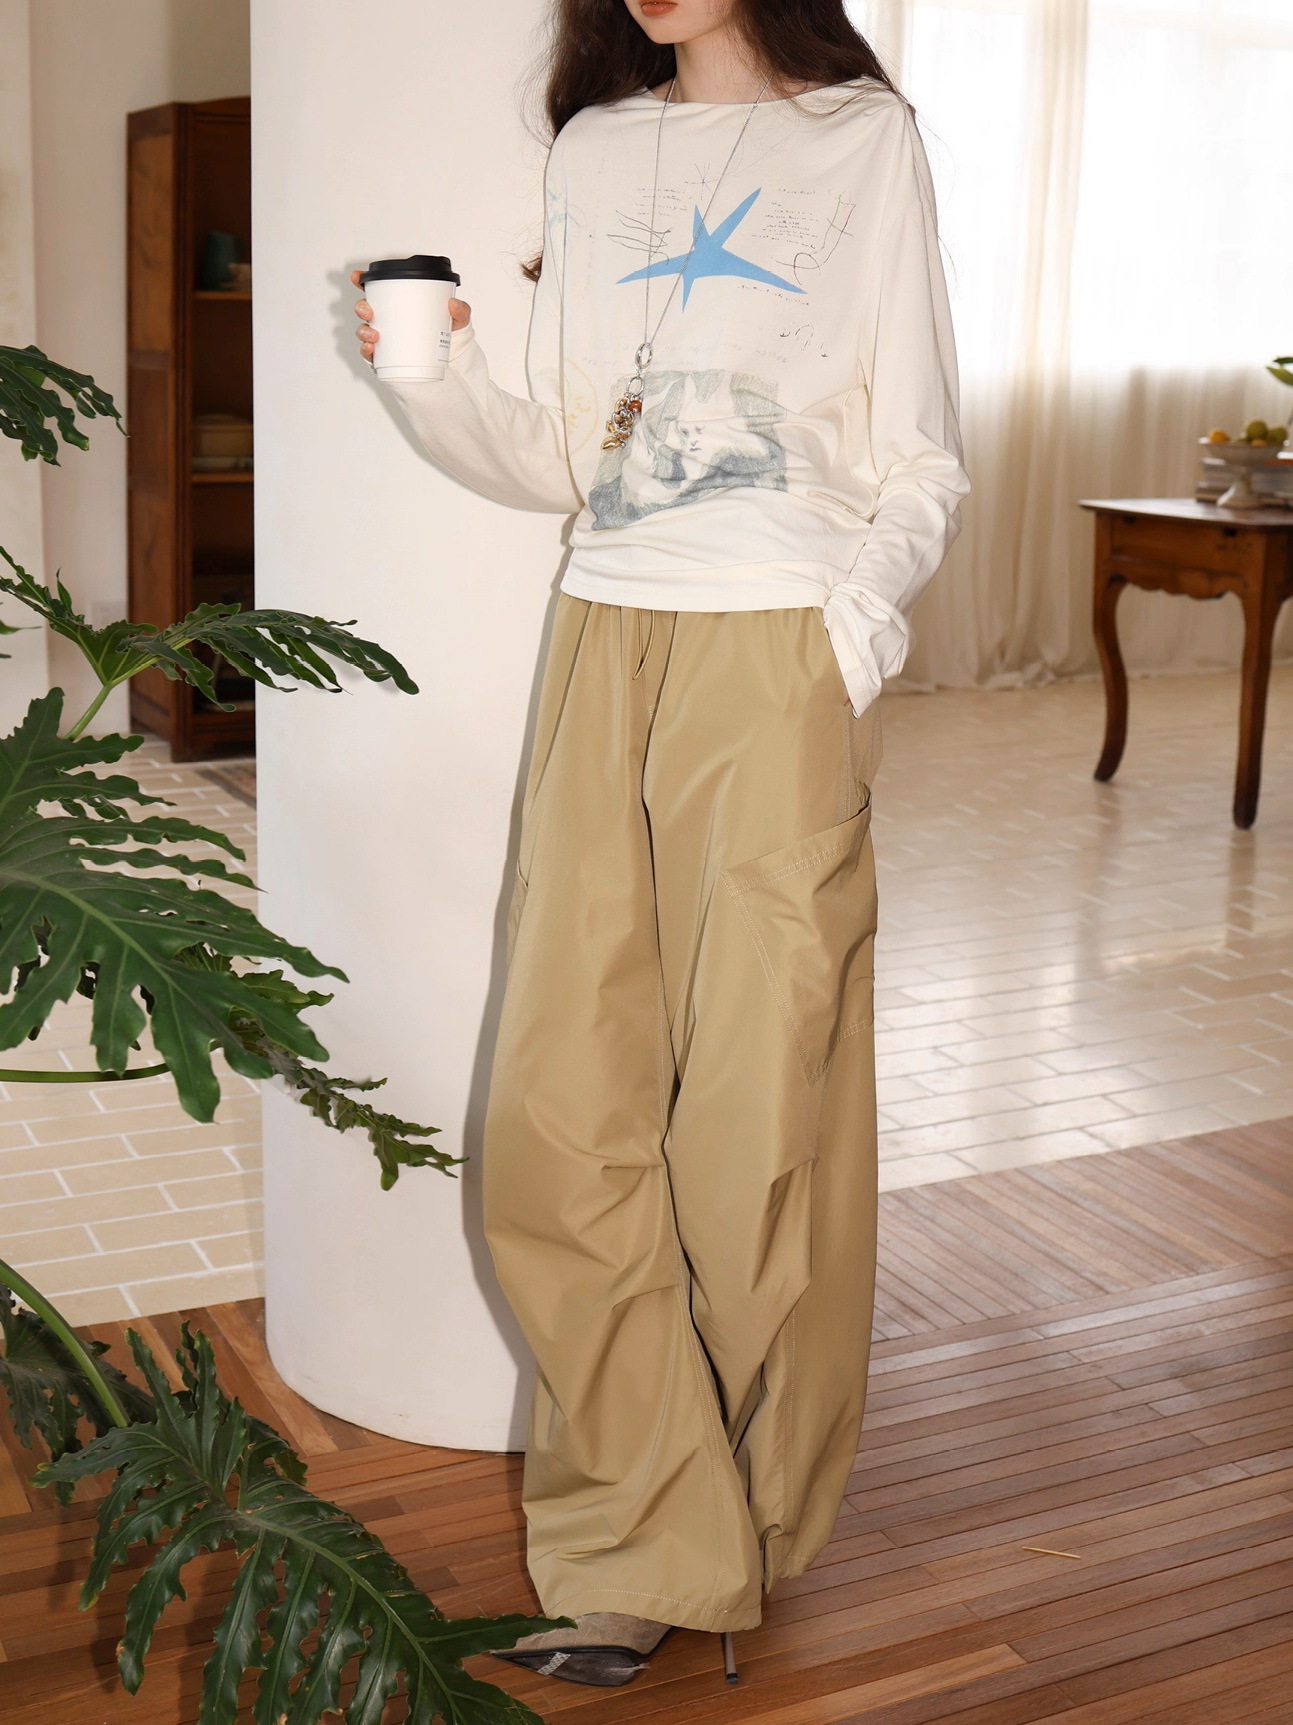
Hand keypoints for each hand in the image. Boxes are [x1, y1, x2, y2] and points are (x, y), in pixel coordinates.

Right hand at [350, 270, 470, 365]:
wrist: (449, 365)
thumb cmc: (447, 337)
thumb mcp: (457, 321)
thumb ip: (460, 311)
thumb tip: (453, 304)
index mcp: (399, 306)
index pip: (377, 291)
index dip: (362, 281)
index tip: (356, 277)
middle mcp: (387, 321)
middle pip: (365, 309)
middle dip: (361, 307)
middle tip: (370, 312)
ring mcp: (383, 339)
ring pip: (364, 331)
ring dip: (363, 331)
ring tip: (374, 335)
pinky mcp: (384, 357)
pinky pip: (369, 354)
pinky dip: (367, 351)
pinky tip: (371, 349)